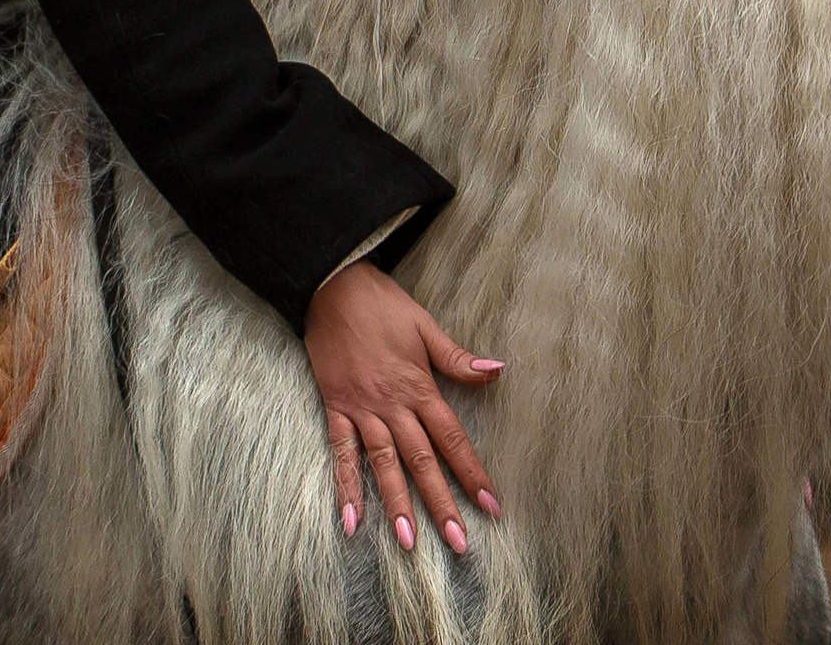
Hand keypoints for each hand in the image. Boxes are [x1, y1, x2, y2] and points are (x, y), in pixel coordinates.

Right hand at [303, 260, 502, 551]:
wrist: (332, 288)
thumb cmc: (382, 305)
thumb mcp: (425, 326)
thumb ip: (457, 357)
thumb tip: (498, 368)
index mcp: (418, 387)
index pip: (451, 437)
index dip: (471, 471)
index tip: (490, 504)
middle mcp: (391, 405)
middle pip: (420, 460)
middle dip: (440, 502)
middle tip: (458, 542)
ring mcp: (361, 410)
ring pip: (382, 464)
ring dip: (396, 503)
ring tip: (408, 542)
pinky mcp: (336, 408)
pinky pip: (341, 453)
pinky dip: (345, 487)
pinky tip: (351, 521)